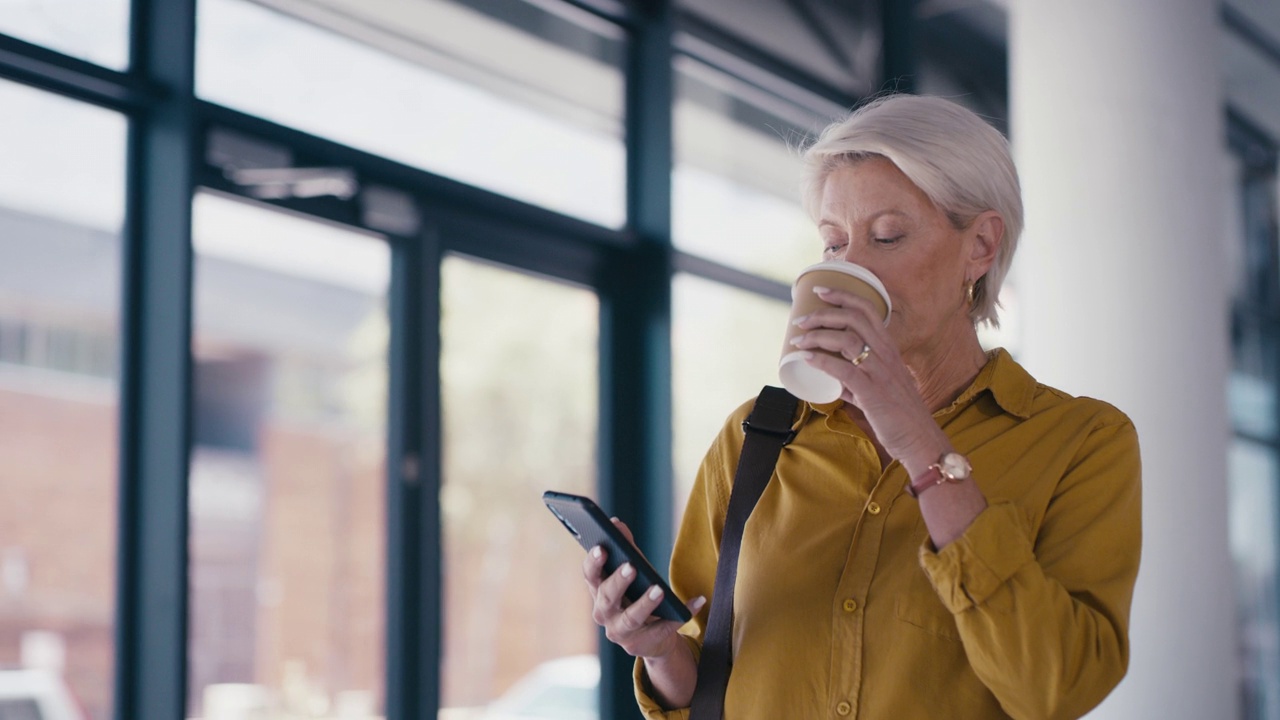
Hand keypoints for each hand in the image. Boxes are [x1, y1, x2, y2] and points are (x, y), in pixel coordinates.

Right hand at [582, 518, 705, 659]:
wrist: (651, 636)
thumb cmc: (638, 594)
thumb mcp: (633, 569)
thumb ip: (624, 547)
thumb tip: (616, 522)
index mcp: (598, 591)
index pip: (590, 575)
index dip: (593, 563)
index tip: (602, 547)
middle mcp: (603, 613)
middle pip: (607, 597)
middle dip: (618, 581)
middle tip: (631, 566)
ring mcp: (620, 632)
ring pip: (631, 618)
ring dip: (645, 603)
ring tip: (659, 589)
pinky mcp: (641, 645)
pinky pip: (662, 629)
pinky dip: (680, 615)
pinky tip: (696, 602)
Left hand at [789, 286, 946, 464]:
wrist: (920, 441)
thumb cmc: (900, 417)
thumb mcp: (879, 392)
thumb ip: (856, 385)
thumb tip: (834, 382)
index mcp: (889, 350)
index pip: (868, 310)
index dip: (844, 296)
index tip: (821, 291)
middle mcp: (886, 355)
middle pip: (854, 318)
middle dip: (823, 313)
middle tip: (801, 319)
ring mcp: (880, 372)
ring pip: (846, 339)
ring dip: (817, 336)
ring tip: (798, 340)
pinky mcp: (873, 392)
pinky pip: (843, 370)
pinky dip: (821, 360)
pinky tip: (806, 358)